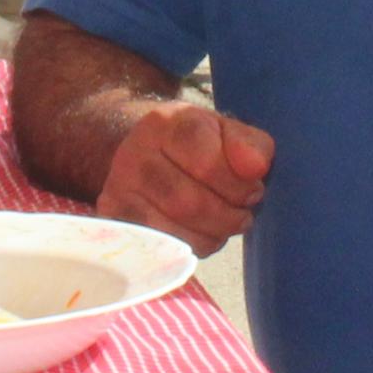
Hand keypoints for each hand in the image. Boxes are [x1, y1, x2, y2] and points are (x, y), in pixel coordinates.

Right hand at [96, 100, 273, 249]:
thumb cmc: (197, 146)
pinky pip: (162, 249)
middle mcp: (133, 153)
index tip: (254, 187)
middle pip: (190, 203)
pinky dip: (193, 247)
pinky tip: (201, 232)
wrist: (148, 154)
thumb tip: (255, 167)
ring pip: (176, 232)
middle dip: (228, 215)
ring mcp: (118, 190)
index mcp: (165, 123)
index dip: (239, 185)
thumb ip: (252, 145)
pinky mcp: (116, 221)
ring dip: (213, 235)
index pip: (207, 162)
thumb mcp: (228, 134)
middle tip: (244, 211)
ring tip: (225, 222)